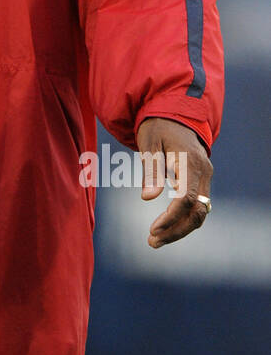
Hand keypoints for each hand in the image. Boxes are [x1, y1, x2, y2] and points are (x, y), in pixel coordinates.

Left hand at [137, 117, 212, 248]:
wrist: (175, 112)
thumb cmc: (157, 126)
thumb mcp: (149, 143)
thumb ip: (151, 170)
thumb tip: (148, 198)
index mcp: (190, 161)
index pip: (186, 199)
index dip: (171, 218)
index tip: (153, 229)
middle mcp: (203, 171)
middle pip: (197, 212)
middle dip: (176, 230)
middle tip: (152, 242)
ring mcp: (205, 176)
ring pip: (200, 212)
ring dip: (180, 229)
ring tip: (155, 241)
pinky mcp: (201, 180)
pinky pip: (197, 206)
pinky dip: (183, 219)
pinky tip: (166, 228)